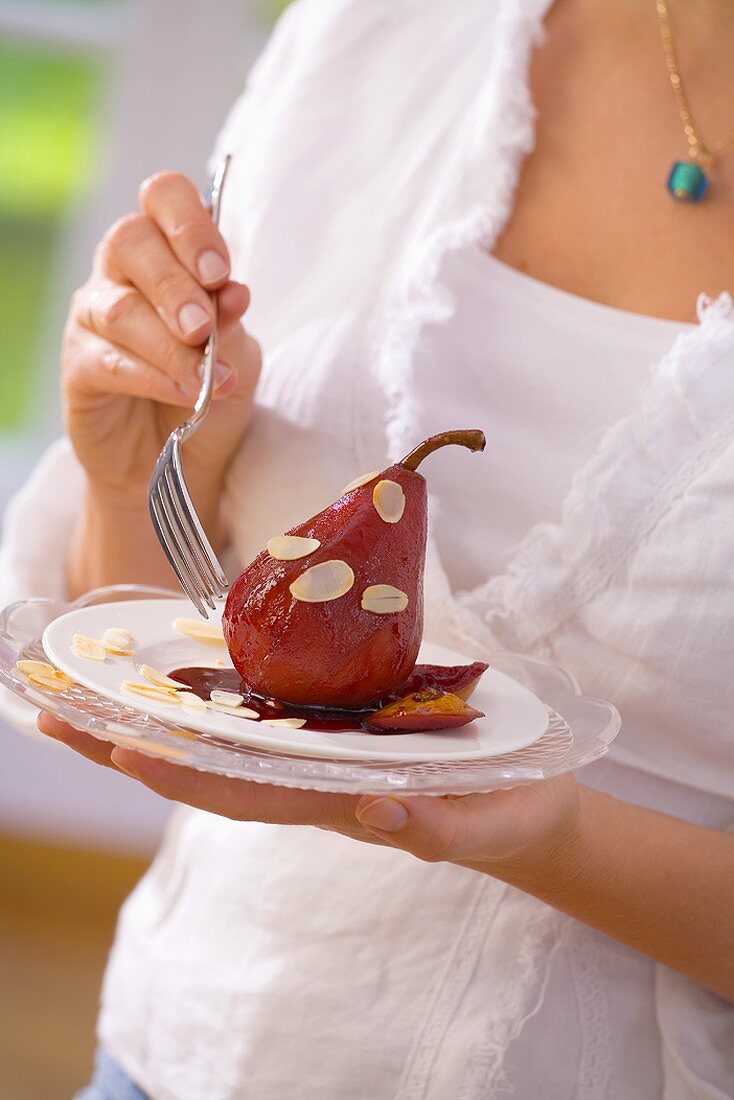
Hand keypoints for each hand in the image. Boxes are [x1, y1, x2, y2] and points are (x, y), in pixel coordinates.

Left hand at [36, 713, 582, 873]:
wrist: (521, 804)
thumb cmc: (504, 813)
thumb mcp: (482, 825)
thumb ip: (435, 828)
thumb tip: (375, 814)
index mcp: (338, 801)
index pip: (245, 793)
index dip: (182, 775)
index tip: (123, 749)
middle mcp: (310, 775)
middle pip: (207, 765)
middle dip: (132, 744)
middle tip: (53, 712)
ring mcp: (318, 749)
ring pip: (222, 737)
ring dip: (152, 716)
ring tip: (86, 688)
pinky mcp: (335, 723)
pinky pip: (260, 708)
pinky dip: (210, 695)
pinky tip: (174, 671)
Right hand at [62, 170, 260, 511]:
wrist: (185, 457)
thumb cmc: (213, 390)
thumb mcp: (241, 355)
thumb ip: (233, 322)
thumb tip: (233, 291)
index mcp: (168, 249)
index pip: (164, 197)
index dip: (191, 224)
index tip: (220, 271)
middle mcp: (123, 271)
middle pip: (132, 241)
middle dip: (176, 285)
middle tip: (204, 328)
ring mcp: (94, 315)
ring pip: (121, 308)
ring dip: (171, 345)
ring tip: (209, 379)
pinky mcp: (79, 364)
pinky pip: (110, 360)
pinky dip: (153, 376)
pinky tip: (184, 393)